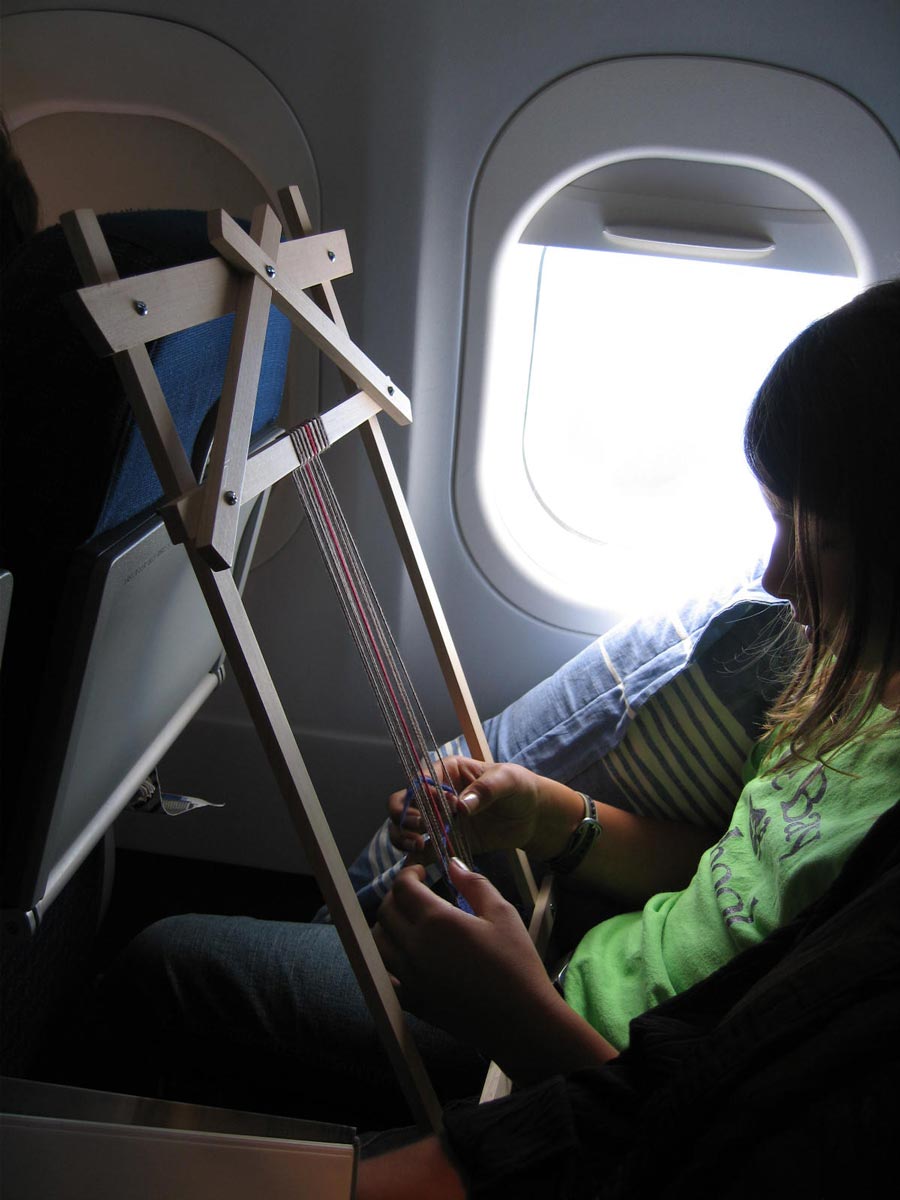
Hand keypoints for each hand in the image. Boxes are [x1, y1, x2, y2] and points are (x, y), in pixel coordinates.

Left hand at [373, 858, 570, 1080]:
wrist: (521, 1021)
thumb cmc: (516, 964)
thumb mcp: (502, 914)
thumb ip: (474, 884)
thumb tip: (453, 865)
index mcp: (436, 921)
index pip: (402, 888)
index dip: (408, 874)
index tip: (421, 872)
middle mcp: (414, 948)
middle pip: (385, 912)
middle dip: (397, 896)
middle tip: (416, 894)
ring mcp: (409, 978)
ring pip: (377, 944)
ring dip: (386, 927)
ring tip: (408, 922)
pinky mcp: (413, 1002)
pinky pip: (385, 976)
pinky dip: (388, 962)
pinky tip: (407, 957)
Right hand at [387, 757, 543, 855]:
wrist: (532, 816)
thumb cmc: (519, 787)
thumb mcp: (507, 780)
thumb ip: (485, 789)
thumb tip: (461, 805)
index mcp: (446, 770)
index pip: (420, 780)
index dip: (422, 795)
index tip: (442, 808)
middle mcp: (435, 794)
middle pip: (402, 803)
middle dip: (404, 817)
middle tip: (420, 829)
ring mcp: (437, 819)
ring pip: (403, 827)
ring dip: (402, 837)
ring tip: (418, 845)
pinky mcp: (444, 841)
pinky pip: (422, 850)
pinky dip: (415, 857)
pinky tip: (419, 863)